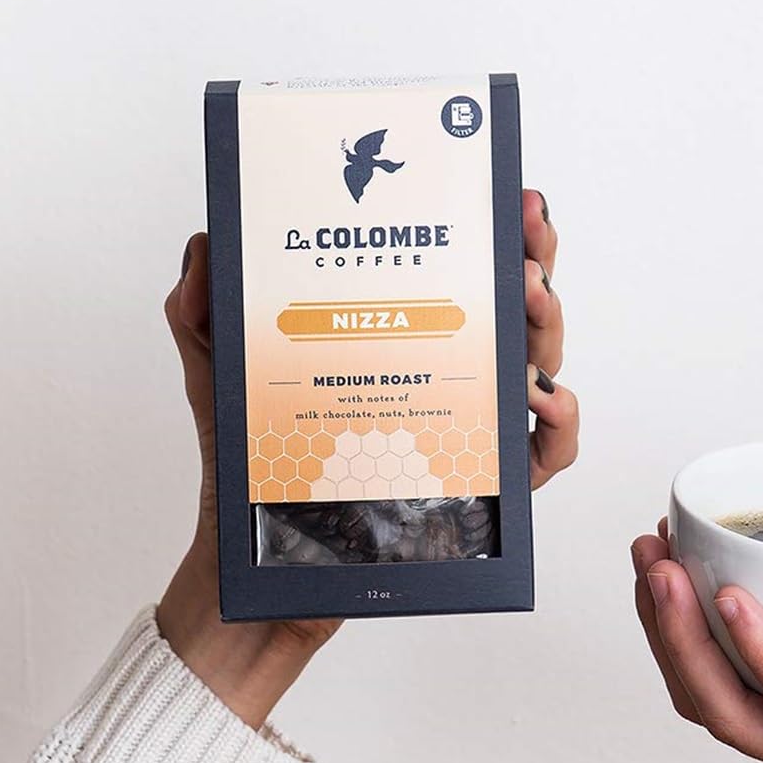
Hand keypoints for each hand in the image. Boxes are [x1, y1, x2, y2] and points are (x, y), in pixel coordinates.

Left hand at [157, 189, 576, 727]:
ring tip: (529, 296)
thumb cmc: (249, 474)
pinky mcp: (485, 490)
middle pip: (516, 313)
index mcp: (400, 343)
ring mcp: (472, 433)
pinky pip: (547, 456)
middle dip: (536, 261)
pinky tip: (540, 398)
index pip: (460, 278)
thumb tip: (208, 244)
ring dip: (548, 326)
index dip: (492, 234)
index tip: (506, 195)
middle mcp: (447, 380)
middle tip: (528, 231)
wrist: (257, 566)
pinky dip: (560, 425)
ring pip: (541, 369)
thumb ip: (202, 313)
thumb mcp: (218, 378)